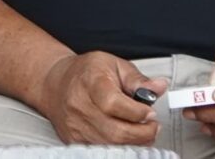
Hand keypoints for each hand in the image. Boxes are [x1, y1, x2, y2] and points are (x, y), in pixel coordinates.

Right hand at [28, 51, 163, 145]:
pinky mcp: (73, 140)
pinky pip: (102, 150)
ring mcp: (75, 126)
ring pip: (111, 145)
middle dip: (142, 133)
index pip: (114, 104)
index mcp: (90, 81)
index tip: (151, 112)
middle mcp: (79, 105)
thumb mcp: (113, 65)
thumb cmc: (86, 72)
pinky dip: (120, 147)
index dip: (137, 112)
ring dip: (134, 142)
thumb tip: (159, 86)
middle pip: (115, 131)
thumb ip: (137, 79)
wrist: (55, 84)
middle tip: (153, 126)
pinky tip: (127, 137)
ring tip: (143, 131)